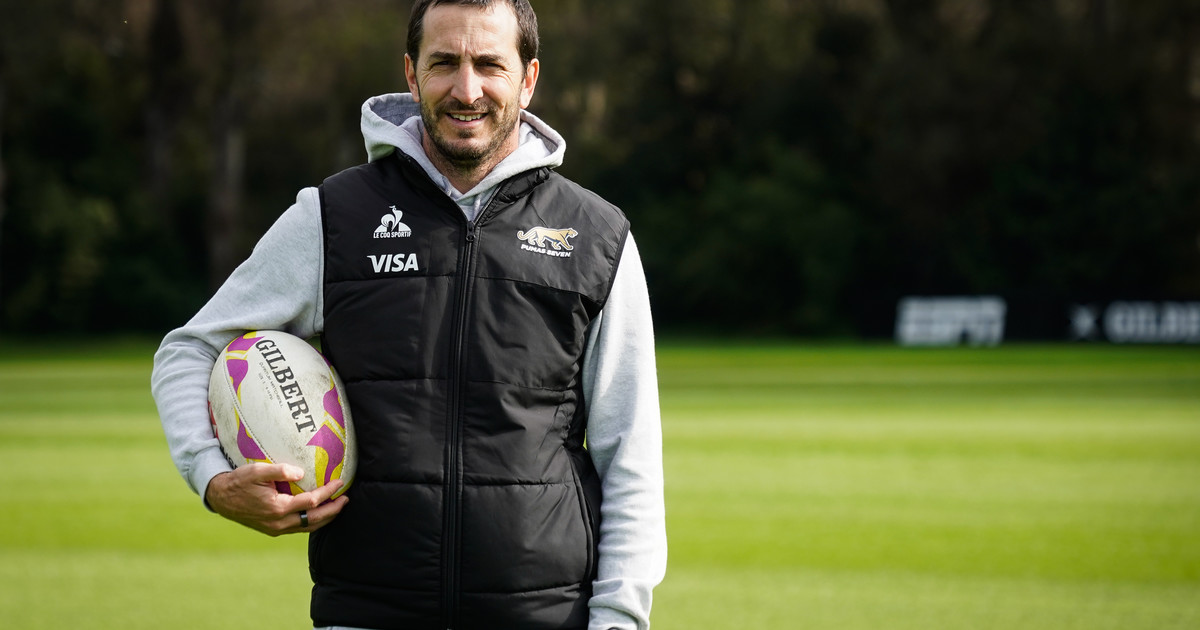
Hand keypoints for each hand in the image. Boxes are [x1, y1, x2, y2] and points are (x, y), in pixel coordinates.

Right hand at [204, 463, 347, 535]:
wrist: (220, 498)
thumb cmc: (239, 481)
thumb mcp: (256, 471)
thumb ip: (279, 470)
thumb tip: (301, 473)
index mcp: (277, 508)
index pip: (311, 502)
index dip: (328, 493)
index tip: (340, 483)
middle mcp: (279, 523)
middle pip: (314, 520)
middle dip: (333, 510)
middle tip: (346, 500)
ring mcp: (276, 529)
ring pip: (307, 527)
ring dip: (325, 518)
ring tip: (338, 508)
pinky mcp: (273, 530)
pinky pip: (299, 529)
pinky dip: (312, 522)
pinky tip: (318, 514)